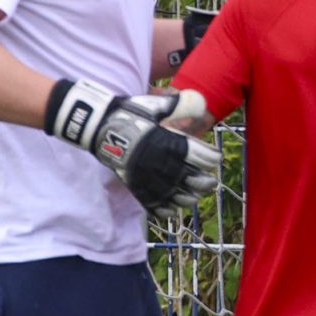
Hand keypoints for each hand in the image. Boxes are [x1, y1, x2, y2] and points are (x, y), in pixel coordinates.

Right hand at [45, 80, 222, 218]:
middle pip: (191, 178)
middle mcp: (160, 161)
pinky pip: (152, 203)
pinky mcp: (134, 185)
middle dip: (204, 182)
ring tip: (194, 196)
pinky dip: (164, 209)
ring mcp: (146, 176)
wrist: (98, 125)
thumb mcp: (155, 107)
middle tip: (211, 182)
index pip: (198, 154)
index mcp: (168, 140)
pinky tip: (173, 210)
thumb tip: (202, 104)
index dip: (210, 158)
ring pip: (174, 195)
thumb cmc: (130, 113)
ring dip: (188, 198)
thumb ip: (179, 106)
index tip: (216, 158)